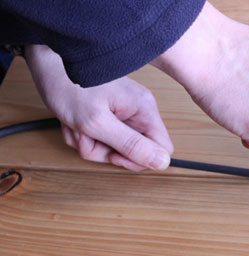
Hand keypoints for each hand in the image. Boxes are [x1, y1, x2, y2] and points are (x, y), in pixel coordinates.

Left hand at [25, 45, 172, 170]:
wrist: (48, 62)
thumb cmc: (70, 85)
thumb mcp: (98, 122)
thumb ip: (131, 145)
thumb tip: (161, 162)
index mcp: (144, 110)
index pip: (162, 150)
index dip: (139, 160)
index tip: (115, 154)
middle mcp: (138, 111)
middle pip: (134, 152)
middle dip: (106, 151)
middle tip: (89, 135)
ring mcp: (123, 113)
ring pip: (113, 148)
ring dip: (90, 143)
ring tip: (77, 124)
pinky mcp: (109, 115)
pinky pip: (101, 139)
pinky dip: (84, 136)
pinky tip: (74, 122)